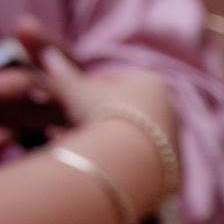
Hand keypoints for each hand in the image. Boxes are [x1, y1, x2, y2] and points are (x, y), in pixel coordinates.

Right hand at [16, 21, 178, 159]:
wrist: (131, 158)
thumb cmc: (104, 113)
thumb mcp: (76, 91)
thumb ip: (63, 75)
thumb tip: (49, 56)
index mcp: (152, 83)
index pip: (115, 81)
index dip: (88, 91)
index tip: (69, 102)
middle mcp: (170, 109)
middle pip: (125, 110)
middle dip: (95, 117)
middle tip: (68, 126)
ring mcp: (175, 139)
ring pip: (132, 136)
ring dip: (105, 139)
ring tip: (77, 146)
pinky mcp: (172, 168)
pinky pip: (139, 160)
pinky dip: (119, 160)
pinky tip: (96, 166)